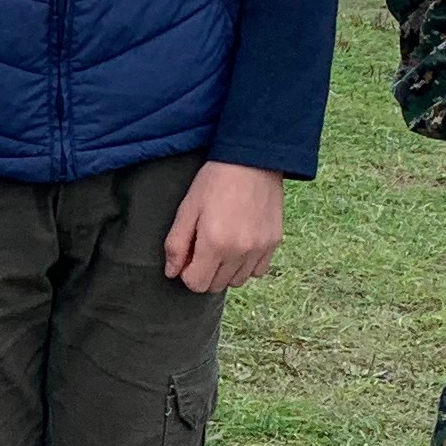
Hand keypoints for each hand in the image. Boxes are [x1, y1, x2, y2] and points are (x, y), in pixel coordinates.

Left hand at [163, 160, 285, 293]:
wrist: (253, 160)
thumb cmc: (215, 181)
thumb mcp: (187, 208)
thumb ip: (176, 244)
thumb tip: (171, 272)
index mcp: (214, 244)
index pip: (196, 284)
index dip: (187, 273)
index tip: (188, 256)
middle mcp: (239, 252)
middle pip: (216, 285)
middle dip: (204, 273)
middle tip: (203, 248)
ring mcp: (260, 249)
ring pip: (237, 281)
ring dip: (225, 271)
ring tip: (222, 246)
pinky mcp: (274, 242)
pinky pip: (258, 271)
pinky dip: (246, 265)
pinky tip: (240, 245)